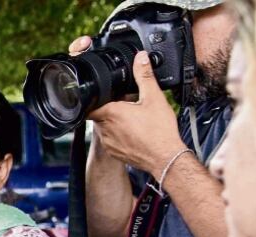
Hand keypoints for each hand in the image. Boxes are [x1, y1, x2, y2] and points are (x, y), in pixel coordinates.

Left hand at [68, 37, 184, 175]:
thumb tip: (140, 58)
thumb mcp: (154, 98)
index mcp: (110, 113)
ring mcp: (108, 142)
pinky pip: (110, 139)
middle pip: (97, 113)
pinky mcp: (113, 152)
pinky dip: (117, 134)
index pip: (89, 103)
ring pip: (103, 127)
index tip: (102, 94)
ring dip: (112, 121)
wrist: (165, 158)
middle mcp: (104, 129)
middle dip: (107, 107)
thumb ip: (144, 76)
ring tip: (131, 118)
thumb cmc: (159, 131)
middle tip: (124, 104)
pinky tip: (133, 131)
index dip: (94, 97)